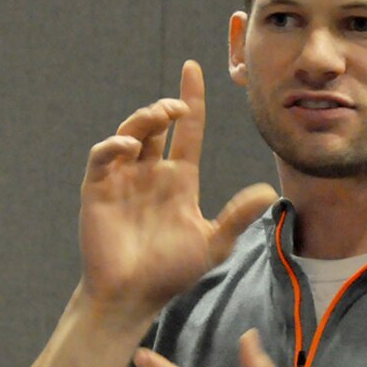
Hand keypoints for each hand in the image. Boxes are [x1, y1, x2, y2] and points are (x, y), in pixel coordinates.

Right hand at [79, 61, 276, 320]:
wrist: (133, 297)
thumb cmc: (171, 273)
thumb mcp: (212, 243)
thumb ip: (237, 217)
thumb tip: (268, 191)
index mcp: (178, 180)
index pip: (186, 130)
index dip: (191, 99)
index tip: (194, 70)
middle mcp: (150, 173)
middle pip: (156, 125)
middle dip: (165, 108)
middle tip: (178, 106)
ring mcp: (123, 179)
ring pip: (130, 133)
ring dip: (144, 119)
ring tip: (160, 117)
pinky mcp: (99, 190)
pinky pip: (103, 157)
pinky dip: (113, 146)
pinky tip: (129, 147)